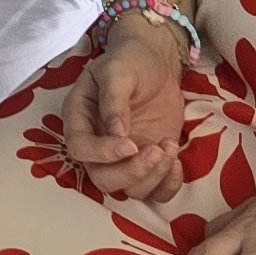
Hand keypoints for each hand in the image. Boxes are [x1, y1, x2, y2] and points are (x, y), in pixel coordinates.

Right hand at [58, 18, 190, 206]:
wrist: (155, 63)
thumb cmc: (131, 61)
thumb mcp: (118, 71)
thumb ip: (114, 98)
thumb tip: (116, 132)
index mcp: (79, 118)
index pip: (80, 148)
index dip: (103, 153)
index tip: (130, 144)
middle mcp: (97, 144)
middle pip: (103, 179)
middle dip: (132, 172)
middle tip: (157, 149)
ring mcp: (123, 159)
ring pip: (130, 190)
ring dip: (153, 176)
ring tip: (170, 146)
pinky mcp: (147, 165)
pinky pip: (154, 193)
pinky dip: (167, 186)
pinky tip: (176, 161)